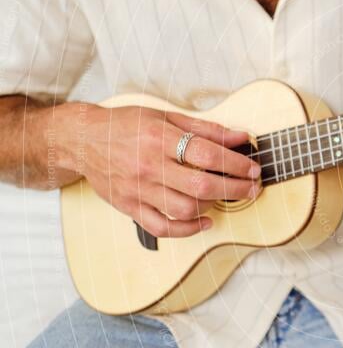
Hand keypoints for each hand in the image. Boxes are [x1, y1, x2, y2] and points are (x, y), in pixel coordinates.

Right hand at [59, 105, 260, 237]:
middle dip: (234, 189)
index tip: (254, 169)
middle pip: (201, 185)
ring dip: (213, 206)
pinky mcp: (130, 207)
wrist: (83, 140)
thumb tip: (241, 137)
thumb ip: (206, 129)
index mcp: (159, 139)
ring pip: (184, 209)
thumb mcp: (166, 117)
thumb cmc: (127, 125)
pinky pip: (162, 227)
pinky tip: (204, 221)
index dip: (236, 164)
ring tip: (225, 197)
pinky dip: (188, 229)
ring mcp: (138, 190)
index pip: (208, 154)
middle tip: (252, 188)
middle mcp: (149, 166)